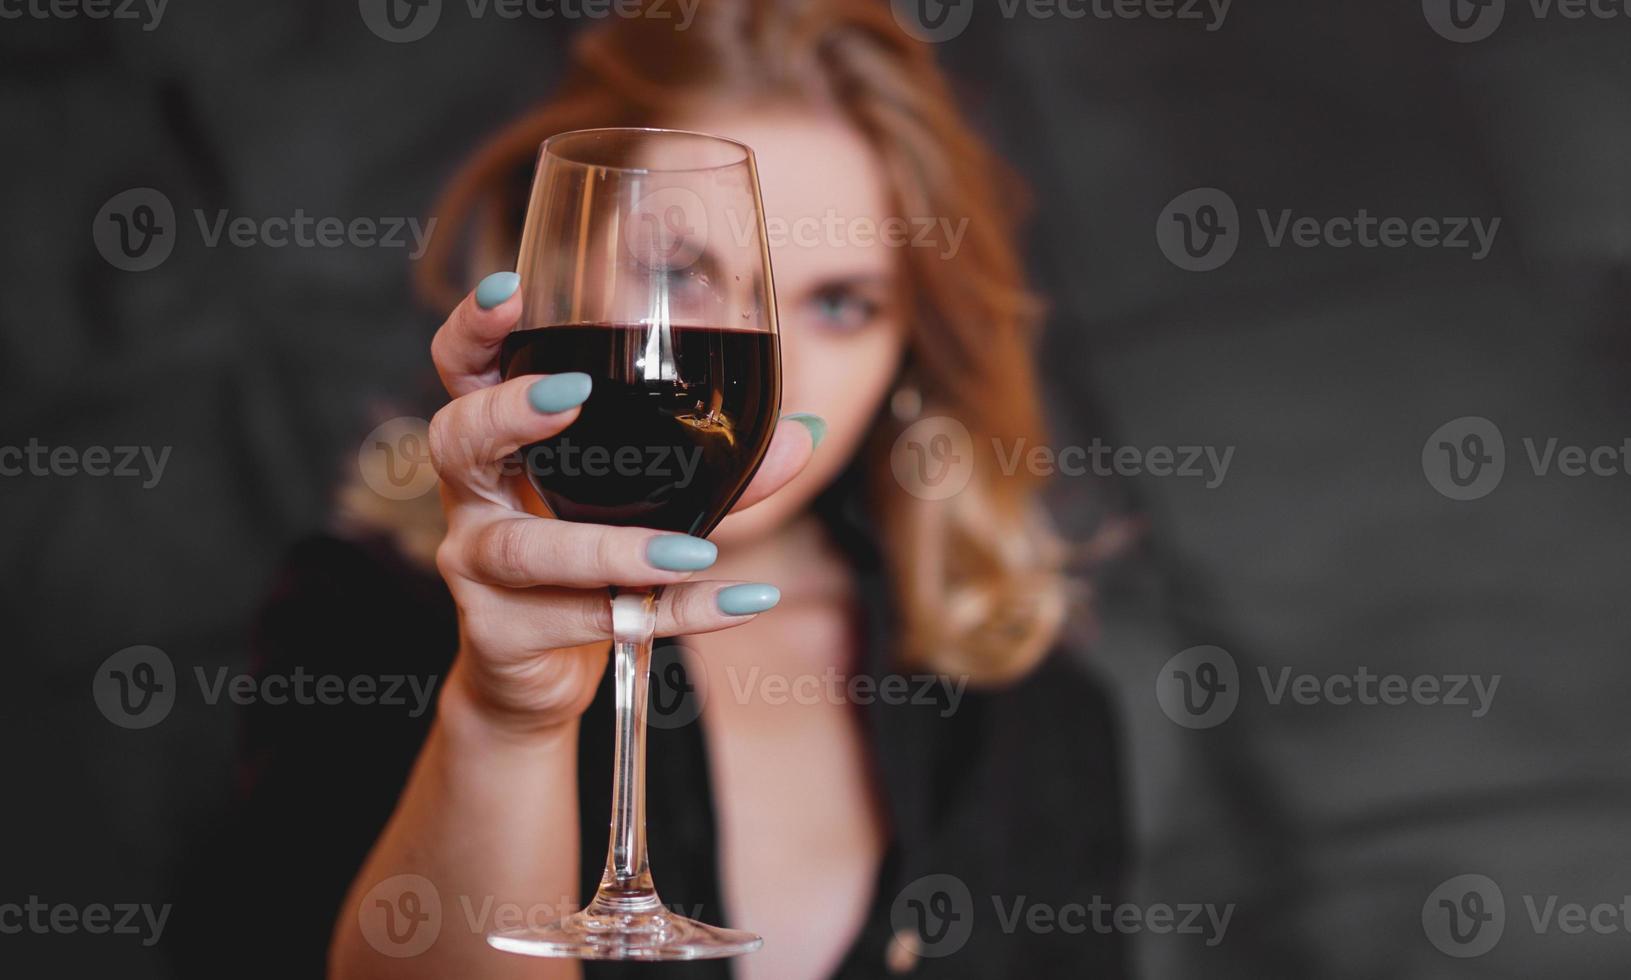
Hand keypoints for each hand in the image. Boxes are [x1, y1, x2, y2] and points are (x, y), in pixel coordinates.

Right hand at [427, 273, 815, 732]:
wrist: (534, 674)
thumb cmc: (584, 565)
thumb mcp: (645, 505)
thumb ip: (718, 470)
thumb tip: (803, 436)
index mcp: (499, 444)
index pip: (463, 371)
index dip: (473, 329)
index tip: (510, 292)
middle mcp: (473, 497)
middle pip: (459, 440)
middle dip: (510, 411)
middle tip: (575, 393)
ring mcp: (476, 569)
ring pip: (528, 551)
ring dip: (615, 547)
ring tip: (695, 549)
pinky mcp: (501, 636)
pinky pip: (588, 622)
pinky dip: (677, 613)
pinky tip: (742, 599)